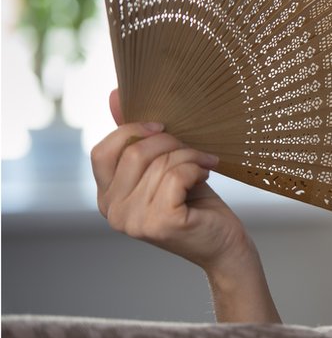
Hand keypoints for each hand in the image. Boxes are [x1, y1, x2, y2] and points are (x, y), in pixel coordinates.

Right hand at [91, 89, 253, 273]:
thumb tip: (114, 93)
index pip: (102, 151)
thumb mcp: (163, 166)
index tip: (164, 126)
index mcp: (107, 197)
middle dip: (172, 143)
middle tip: (195, 151)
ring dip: (190, 157)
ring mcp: (134, 221)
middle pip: (135, 152)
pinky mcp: (160, 223)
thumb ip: (137, 136)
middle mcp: (112, 212)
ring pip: (161, 163)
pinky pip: (176, 175)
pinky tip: (204, 178)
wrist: (224, 243)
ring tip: (204, 167)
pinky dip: (196, 170)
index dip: (132, 130)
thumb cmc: (195, 202)